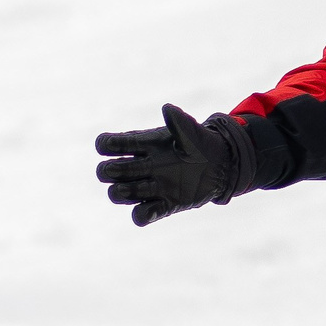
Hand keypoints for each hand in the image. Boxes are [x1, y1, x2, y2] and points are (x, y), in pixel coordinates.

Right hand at [94, 104, 256, 226]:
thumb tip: (167, 109)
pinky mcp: (163, 205)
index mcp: (141, 145)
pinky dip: (141, 215)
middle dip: (109, 171)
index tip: (114, 146)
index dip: (105, 145)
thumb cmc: (200, 144)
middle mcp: (140, 167)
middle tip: (124, 169)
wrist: (220, 165)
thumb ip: (179, 122)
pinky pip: (141, 215)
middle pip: (107, 171)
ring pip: (119, 194)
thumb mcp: (192, 132)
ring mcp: (149, 187)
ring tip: (133, 188)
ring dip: (121, 192)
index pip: (109, 144)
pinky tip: (153, 207)